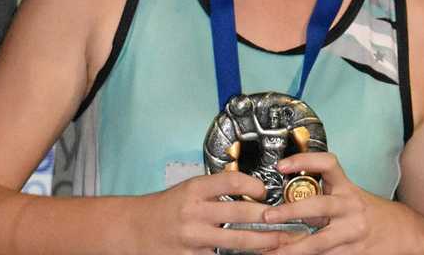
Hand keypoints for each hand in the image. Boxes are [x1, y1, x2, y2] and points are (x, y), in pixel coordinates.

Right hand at [135, 171, 289, 253]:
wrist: (132, 229)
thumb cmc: (165, 209)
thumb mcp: (187, 190)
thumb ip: (215, 191)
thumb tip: (252, 193)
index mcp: (194, 189)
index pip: (230, 181)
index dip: (253, 184)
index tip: (265, 192)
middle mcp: (194, 212)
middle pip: (240, 213)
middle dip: (269, 218)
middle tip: (291, 220)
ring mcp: (192, 238)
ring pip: (236, 241)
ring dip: (264, 242)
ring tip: (283, 242)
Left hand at [261, 152, 405, 254]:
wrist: (404, 234)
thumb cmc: (371, 213)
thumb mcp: (350, 196)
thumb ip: (325, 195)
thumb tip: (288, 198)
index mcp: (347, 189)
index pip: (328, 165)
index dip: (304, 161)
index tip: (282, 165)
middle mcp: (349, 208)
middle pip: (318, 206)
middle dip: (290, 211)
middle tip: (268, 215)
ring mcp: (351, 233)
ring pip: (319, 242)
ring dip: (292, 249)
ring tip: (270, 251)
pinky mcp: (353, 254)